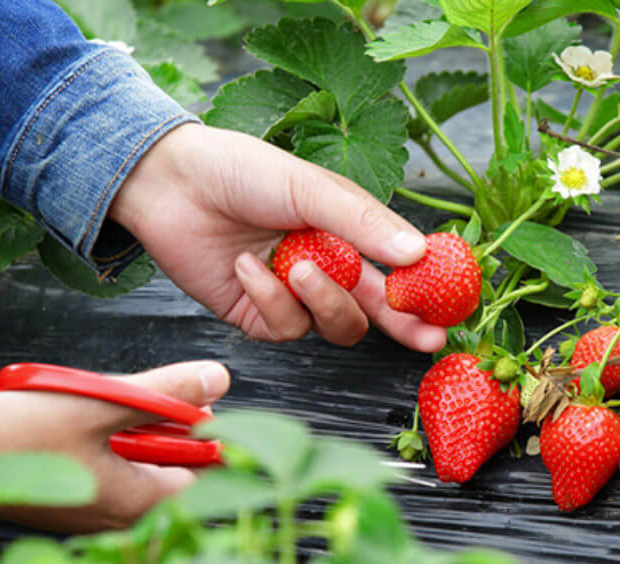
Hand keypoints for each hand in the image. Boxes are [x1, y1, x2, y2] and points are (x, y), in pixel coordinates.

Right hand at [0, 361, 230, 532]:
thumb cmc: (18, 436)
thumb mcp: (101, 403)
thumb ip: (165, 394)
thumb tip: (218, 378)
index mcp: (140, 504)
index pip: (207, 472)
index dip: (206, 433)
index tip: (190, 404)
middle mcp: (122, 521)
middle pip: (175, 469)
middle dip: (167, 430)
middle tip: (141, 398)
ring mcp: (95, 516)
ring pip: (141, 467)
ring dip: (135, 433)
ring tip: (104, 406)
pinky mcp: (72, 505)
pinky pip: (110, 472)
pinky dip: (108, 445)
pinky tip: (83, 423)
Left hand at [108, 124, 446, 351]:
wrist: (169, 183)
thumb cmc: (240, 171)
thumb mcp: (310, 187)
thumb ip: (363, 222)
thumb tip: (416, 253)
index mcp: (347, 231)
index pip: (397, 269)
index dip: (424, 290)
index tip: (450, 306)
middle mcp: (326, 266)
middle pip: (376, 310)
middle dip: (402, 325)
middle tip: (424, 337)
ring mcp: (293, 294)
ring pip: (334, 324)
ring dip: (320, 299)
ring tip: (293, 267)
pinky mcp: (257, 315)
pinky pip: (284, 328)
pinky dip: (268, 299)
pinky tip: (247, 267)